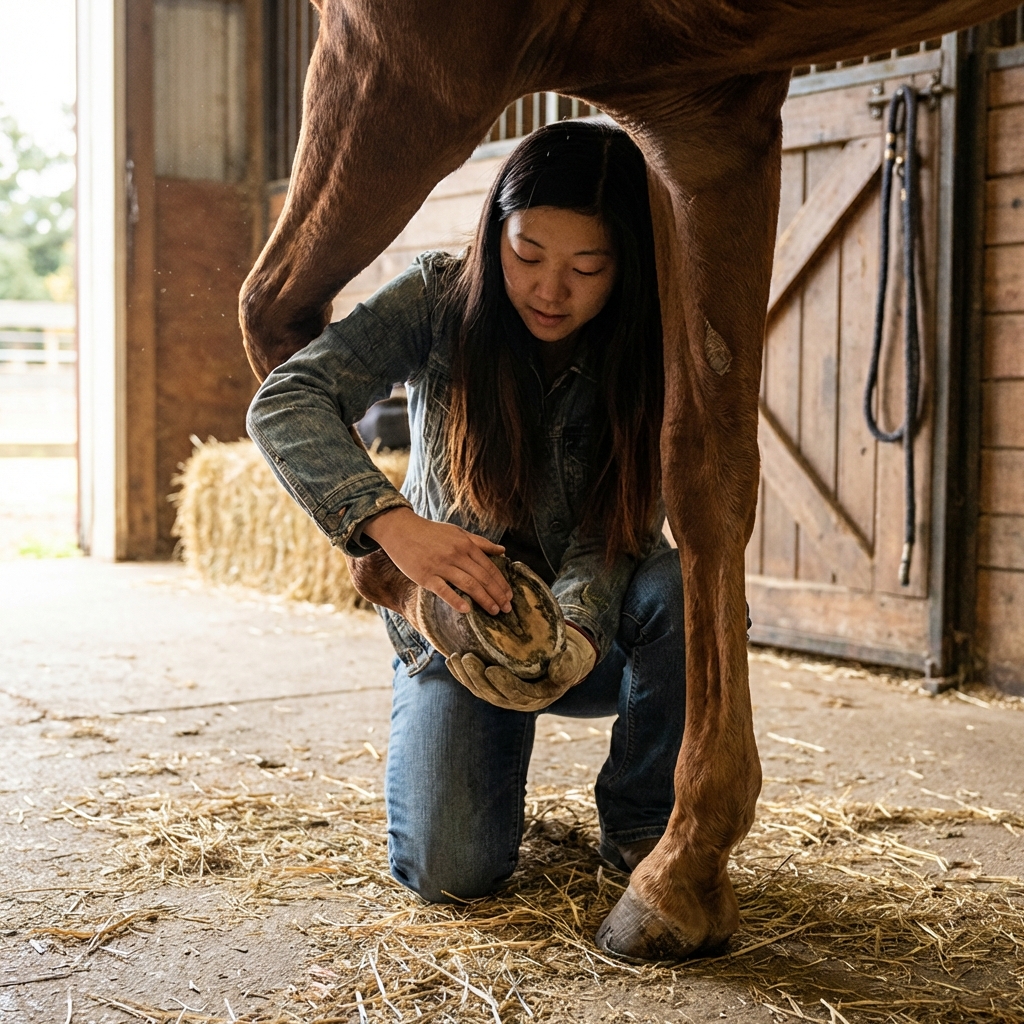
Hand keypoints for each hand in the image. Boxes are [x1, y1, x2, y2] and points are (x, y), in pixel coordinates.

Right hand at [362, 507, 512, 615]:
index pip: (489, 567)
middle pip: (482, 577)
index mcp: (465, 545)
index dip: (501, 583)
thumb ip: (480, 542)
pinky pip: (443, 590)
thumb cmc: (431, 532)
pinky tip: (466, 611)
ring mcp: (441, 565)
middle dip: (497, 594)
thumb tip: (503, 550)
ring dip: (484, 599)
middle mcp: (456, 554)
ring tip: (494, 611)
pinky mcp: (425, 576)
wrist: (401, 529)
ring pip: (468, 584)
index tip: (509, 596)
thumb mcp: (458, 532)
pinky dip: (456, 600)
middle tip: (507, 609)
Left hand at [446, 624, 596, 711]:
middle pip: (493, 694)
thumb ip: (567, 666)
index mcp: (536, 697)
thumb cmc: (566, 661)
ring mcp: (502, 696)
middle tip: (467, 658)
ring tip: (455, 658)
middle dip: (477, 678)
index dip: (504, 684)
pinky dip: (462, 675)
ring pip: (480, 691)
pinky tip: (451, 661)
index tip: (491, 669)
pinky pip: (474, 684)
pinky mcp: (493, 688)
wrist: (558, 664)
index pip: (517, 694)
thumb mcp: (571, 662)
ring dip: (465, 677)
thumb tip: (559, 666)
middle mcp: (516, 701)